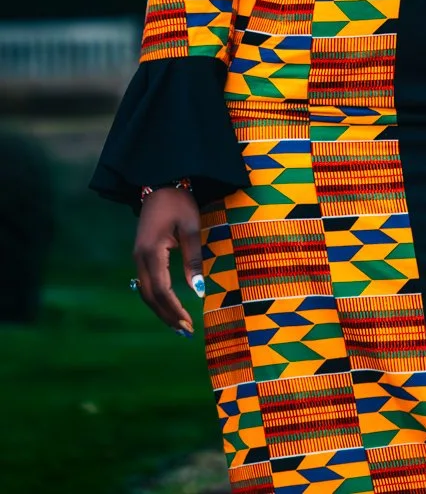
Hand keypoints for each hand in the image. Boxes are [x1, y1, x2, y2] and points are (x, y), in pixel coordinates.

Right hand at [132, 186, 204, 335]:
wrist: (160, 182)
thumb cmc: (178, 202)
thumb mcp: (191, 227)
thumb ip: (193, 258)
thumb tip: (198, 290)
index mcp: (150, 252)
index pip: (161, 290)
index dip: (174, 309)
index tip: (189, 323)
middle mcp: (139, 258)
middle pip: (150, 296)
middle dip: (167, 315)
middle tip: (185, 331)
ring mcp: (138, 257)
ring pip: (146, 292)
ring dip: (161, 309)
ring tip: (178, 325)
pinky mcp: (141, 255)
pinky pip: (146, 283)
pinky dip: (157, 298)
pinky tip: (169, 306)